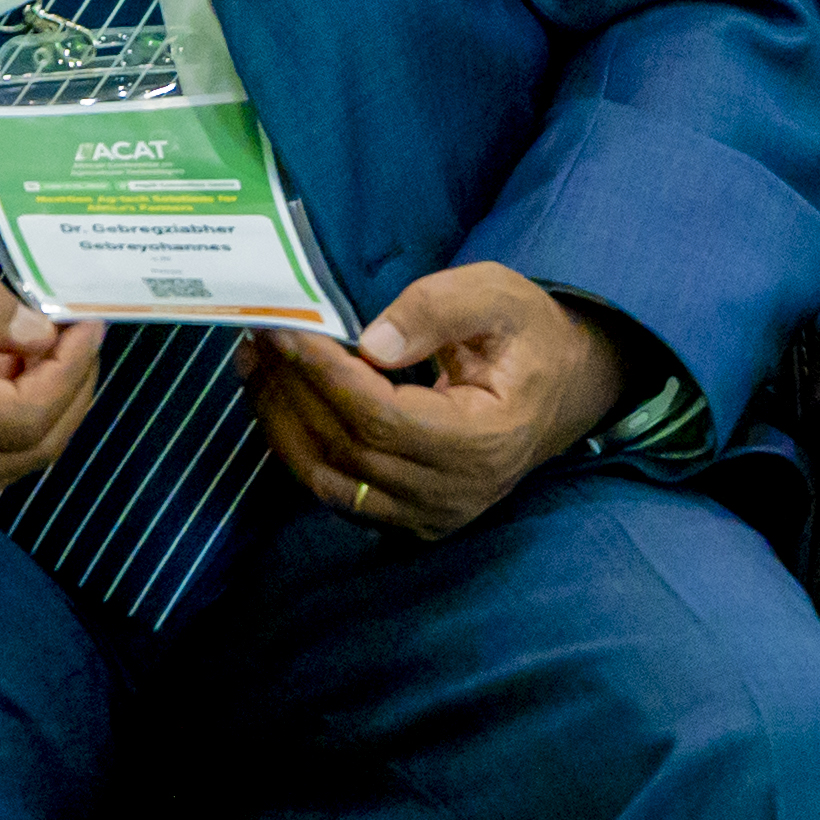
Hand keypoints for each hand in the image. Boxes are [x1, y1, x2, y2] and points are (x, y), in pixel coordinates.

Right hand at [0, 257, 103, 511]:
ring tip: (32, 345)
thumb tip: (39, 329)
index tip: (88, 321)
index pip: (25, 416)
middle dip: (69, 391)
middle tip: (74, 332)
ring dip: (38, 410)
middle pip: (30, 452)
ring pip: (5, 468)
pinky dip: (2, 428)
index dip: (72, 371)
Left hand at [239, 262, 629, 540]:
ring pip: (331, 481)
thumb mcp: (501, 297)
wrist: (564, 392)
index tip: (287, 332)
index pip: (382, 417)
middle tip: (258, 338)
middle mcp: (455, 494)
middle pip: (349, 450)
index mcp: (484, 441)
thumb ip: (441, 309)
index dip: (326, 376)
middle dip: (294, 391)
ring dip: (282, 423)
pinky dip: (300, 449)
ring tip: (255, 367)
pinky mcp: (410, 522)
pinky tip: (280, 402)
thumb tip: (370, 344)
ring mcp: (430, 517)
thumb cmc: (530, 338)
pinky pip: (338, 494)